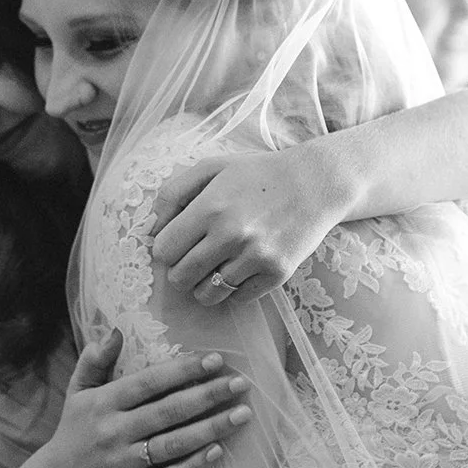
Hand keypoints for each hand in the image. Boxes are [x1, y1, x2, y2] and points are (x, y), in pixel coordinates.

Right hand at [33, 331, 251, 467]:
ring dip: (211, 429)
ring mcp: (123, 464)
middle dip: (208, 395)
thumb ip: (95, 361)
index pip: (149, 383)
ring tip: (241, 415)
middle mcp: (113, 432)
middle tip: (241, 384)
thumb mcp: (77, 392)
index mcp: (102, 404)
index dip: (183, 371)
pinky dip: (194, 466)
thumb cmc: (73, 432)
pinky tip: (218, 452)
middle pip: (168, 411)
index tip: (214, 360)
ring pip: (174, 444)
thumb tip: (116, 331)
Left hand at [150, 146, 351, 304]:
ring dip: (205, 284)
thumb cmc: (256, 174)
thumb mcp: (210, 168)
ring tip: (215, 265)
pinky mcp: (278, 274)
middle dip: (180, 270)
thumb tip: (150, 228)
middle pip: (180, 277)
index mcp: (210, 208)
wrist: (317, 182)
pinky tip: (241, 267)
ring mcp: (257, 257)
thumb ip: (172, 194)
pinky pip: (238, 299)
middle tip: (194, 257)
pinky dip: (234, 289)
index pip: (163, 251)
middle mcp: (232, 235)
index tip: (177, 243)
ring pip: (207, 295)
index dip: (166, 248)